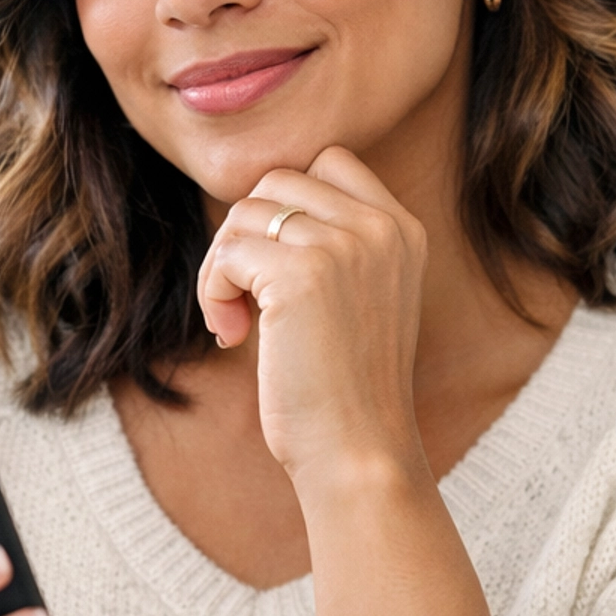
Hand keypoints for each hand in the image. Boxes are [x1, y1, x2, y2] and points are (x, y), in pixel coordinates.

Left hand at [197, 147, 431, 496]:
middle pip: (276, 182)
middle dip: (246, 236)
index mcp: (402, 229)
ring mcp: (344, 247)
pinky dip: (212, 292)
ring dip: (222, 266)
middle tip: (246, 298)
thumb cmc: (345, 388)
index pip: (328, 162)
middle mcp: (380, 228)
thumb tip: (252, 201)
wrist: (358, 453)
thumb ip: (329, 242)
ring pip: (244, 212)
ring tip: (237, 322)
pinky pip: (226, 252)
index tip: (278, 270)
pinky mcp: (301, 276)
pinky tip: (232, 335)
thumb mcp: (358, 297)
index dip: (284, 207)